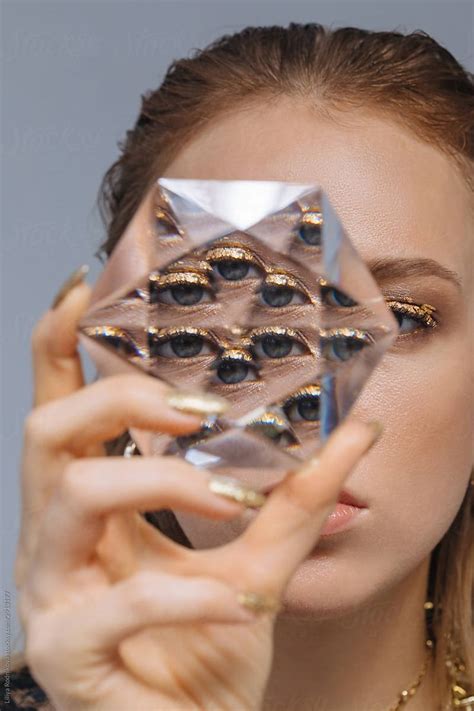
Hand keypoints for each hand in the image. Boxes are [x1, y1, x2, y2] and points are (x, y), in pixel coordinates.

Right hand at [16, 271, 379, 710]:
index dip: (60, 344)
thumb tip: (357, 430)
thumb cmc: (211, 645)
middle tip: (201, 411)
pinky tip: (243, 600)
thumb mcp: (262, 558)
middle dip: (124, 399)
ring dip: (165, 481)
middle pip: (49, 429)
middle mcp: (56, 536)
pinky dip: (191, 591)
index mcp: (92, 503)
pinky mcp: (66, 652)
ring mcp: (51, 592)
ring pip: (75, 495)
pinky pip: (117, 602)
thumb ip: (300, 495)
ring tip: (234, 498)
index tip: (86, 287)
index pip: (60, 406)